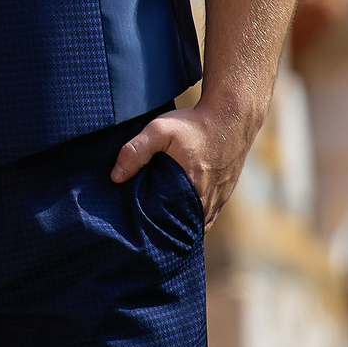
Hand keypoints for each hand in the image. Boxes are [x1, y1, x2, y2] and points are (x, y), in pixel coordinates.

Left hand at [108, 96, 263, 224]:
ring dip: (182, 223)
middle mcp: (209, 200)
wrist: (231, 115)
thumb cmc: (193, 124)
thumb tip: (116, 177)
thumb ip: (136, 151)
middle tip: (146, 229)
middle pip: (184, 227)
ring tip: (160, 223)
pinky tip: (179, 212)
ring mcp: (220, 198)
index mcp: (192, 191)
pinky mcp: (226, 191)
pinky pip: (209, 214)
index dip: (156, 230)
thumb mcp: (159, 130)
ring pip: (198, 222)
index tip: (140, 231)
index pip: (172, 226)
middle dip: (166, 229)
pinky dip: (195, 216)